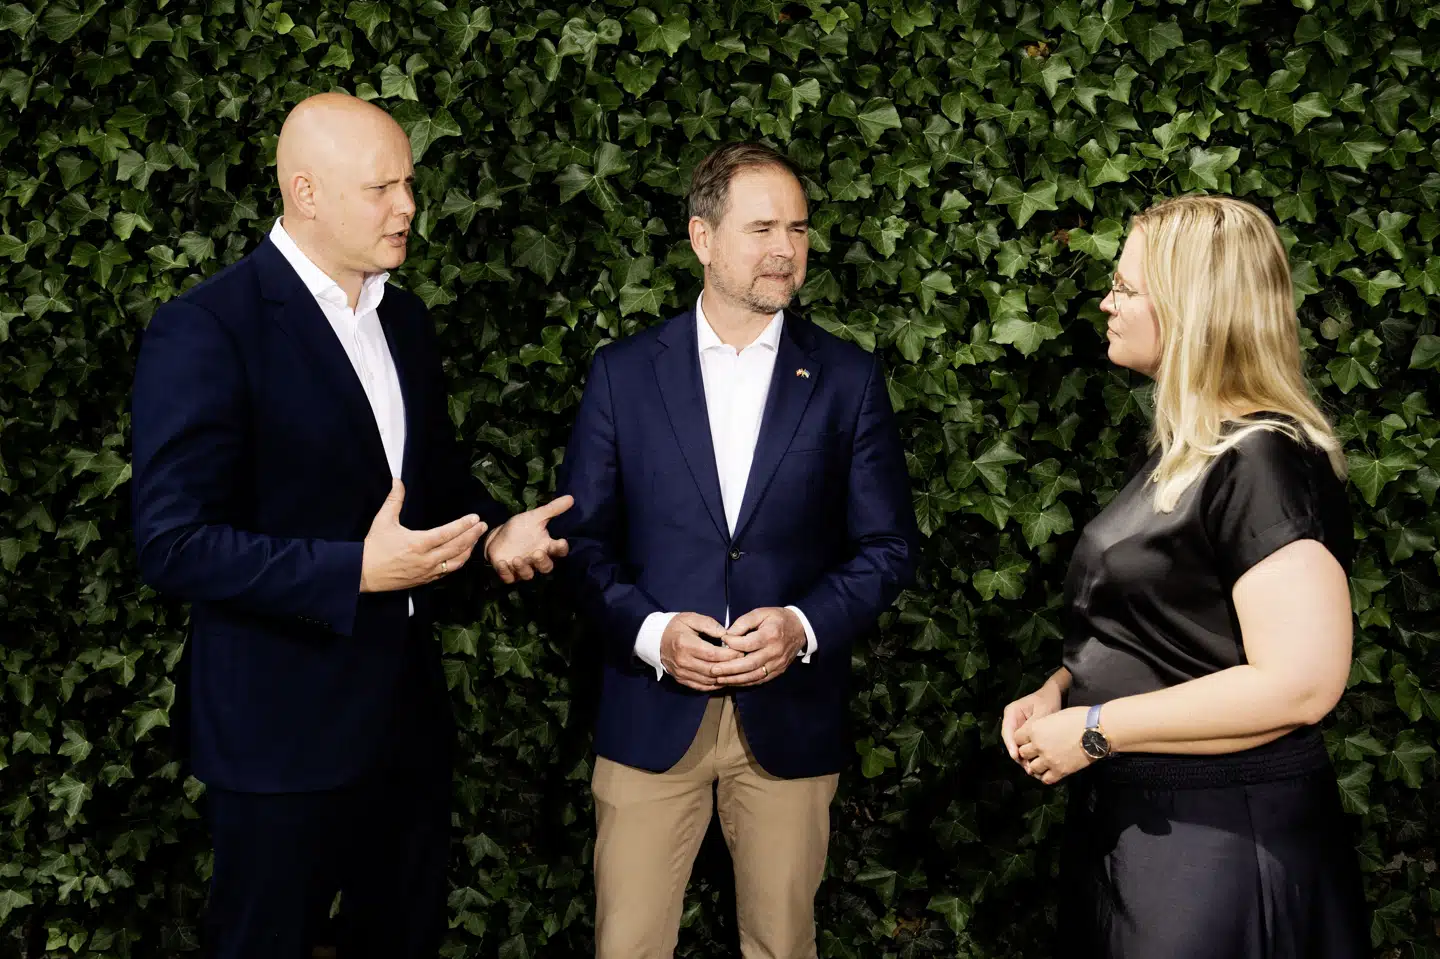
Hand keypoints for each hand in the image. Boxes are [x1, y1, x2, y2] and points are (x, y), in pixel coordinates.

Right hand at [360, 479, 487, 592]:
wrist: (363, 574)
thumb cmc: (374, 547)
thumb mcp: (383, 521)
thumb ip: (394, 500)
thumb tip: (398, 481)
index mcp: (418, 543)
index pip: (447, 533)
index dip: (463, 525)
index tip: (475, 518)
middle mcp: (426, 559)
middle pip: (457, 547)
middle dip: (472, 535)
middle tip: (483, 525)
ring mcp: (427, 571)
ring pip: (455, 562)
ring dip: (468, 550)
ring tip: (476, 539)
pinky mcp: (425, 580)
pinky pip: (447, 572)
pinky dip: (458, 562)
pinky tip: (462, 555)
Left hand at [485, 495, 572, 583]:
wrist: (498, 537)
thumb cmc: (520, 528)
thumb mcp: (535, 517)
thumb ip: (552, 509)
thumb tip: (570, 497)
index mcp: (546, 546)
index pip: (559, 551)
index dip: (561, 548)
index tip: (561, 541)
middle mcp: (536, 560)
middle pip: (546, 567)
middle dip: (542, 561)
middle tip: (537, 553)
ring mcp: (523, 567)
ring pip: (528, 574)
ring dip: (523, 568)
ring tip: (516, 559)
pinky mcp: (508, 572)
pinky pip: (509, 578)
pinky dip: (506, 572)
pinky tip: (502, 562)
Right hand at [660, 613, 744, 691]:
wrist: (654, 639)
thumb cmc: (675, 627)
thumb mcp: (690, 618)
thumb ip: (708, 624)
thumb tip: (725, 634)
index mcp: (685, 644)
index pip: (713, 654)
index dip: (729, 654)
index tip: (740, 650)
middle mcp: (683, 661)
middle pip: (712, 669)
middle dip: (730, 666)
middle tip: (742, 661)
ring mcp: (681, 672)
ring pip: (708, 680)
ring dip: (724, 677)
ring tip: (735, 670)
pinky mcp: (681, 679)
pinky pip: (701, 687)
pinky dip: (714, 685)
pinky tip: (724, 679)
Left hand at [709, 607, 805, 686]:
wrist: (800, 629)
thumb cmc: (777, 619)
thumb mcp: (761, 613)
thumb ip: (744, 622)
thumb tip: (727, 634)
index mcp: (770, 635)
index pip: (747, 644)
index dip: (732, 644)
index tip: (721, 641)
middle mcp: (774, 652)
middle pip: (749, 664)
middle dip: (729, 668)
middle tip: (713, 670)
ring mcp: (777, 664)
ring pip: (754, 675)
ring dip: (735, 679)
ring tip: (719, 679)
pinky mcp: (778, 671)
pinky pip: (760, 680)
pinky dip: (745, 682)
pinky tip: (733, 681)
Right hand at [1000, 682, 1062, 762]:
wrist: (1054, 696)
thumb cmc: (1047, 701)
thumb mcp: (1041, 712)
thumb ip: (1032, 727)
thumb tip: (1027, 743)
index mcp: (1011, 713)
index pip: (1007, 732)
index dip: (1011, 745)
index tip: (1016, 756)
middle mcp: (1011, 721)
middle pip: (1011, 742)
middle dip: (1018, 755)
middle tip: (1028, 768)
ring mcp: (1017, 728)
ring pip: (1017, 746)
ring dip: (1024, 758)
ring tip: (1032, 770)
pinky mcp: (1024, 735)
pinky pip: (1023, 746)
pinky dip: (1029, 755)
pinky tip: (1036, 764)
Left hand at [1014, 706, 1095, 784]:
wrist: (1097, 730)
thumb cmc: (1079, 718)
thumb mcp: (1054, 717)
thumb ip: (1042, 727)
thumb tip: (1040, 734)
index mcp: (1034, 729)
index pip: (1016, 738)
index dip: (1023, 740)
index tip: (1029, 740)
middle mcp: (1038, 745)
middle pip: (1023, 754)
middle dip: (1029, 753)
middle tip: (1036, 752)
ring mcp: (1048, 759)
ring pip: (1032, 768)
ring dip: (1037, 765)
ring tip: (1044, 762)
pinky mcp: (1060, 771)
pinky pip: (1046, 779)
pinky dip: (1046, 776)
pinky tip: (1051, 771)